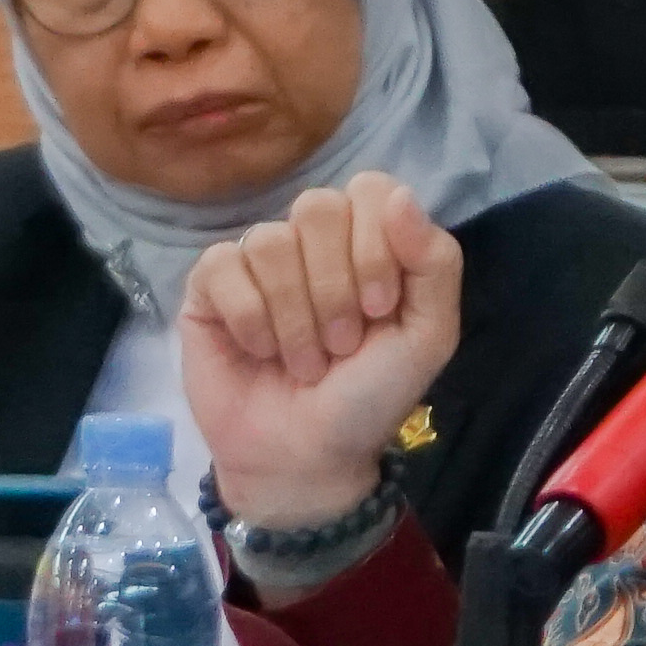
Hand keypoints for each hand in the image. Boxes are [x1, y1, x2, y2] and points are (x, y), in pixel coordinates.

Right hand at [179, 173, 461, 531]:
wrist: (307, 456)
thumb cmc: (370, 396)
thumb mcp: (428, 337)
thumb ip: (436, 263)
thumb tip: (400, 196)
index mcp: (368, 240)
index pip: (370, 190)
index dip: (375, 247)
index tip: (380, 308)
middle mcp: (312, 240)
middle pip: (317, 207)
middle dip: (336, 288)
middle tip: (342, 345)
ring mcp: (258, 259)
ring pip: (271, 242)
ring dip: (296, 317)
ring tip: (304, 362)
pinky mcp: (210, 285)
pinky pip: (223, 264)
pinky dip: (250, 318)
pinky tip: (259, 351)